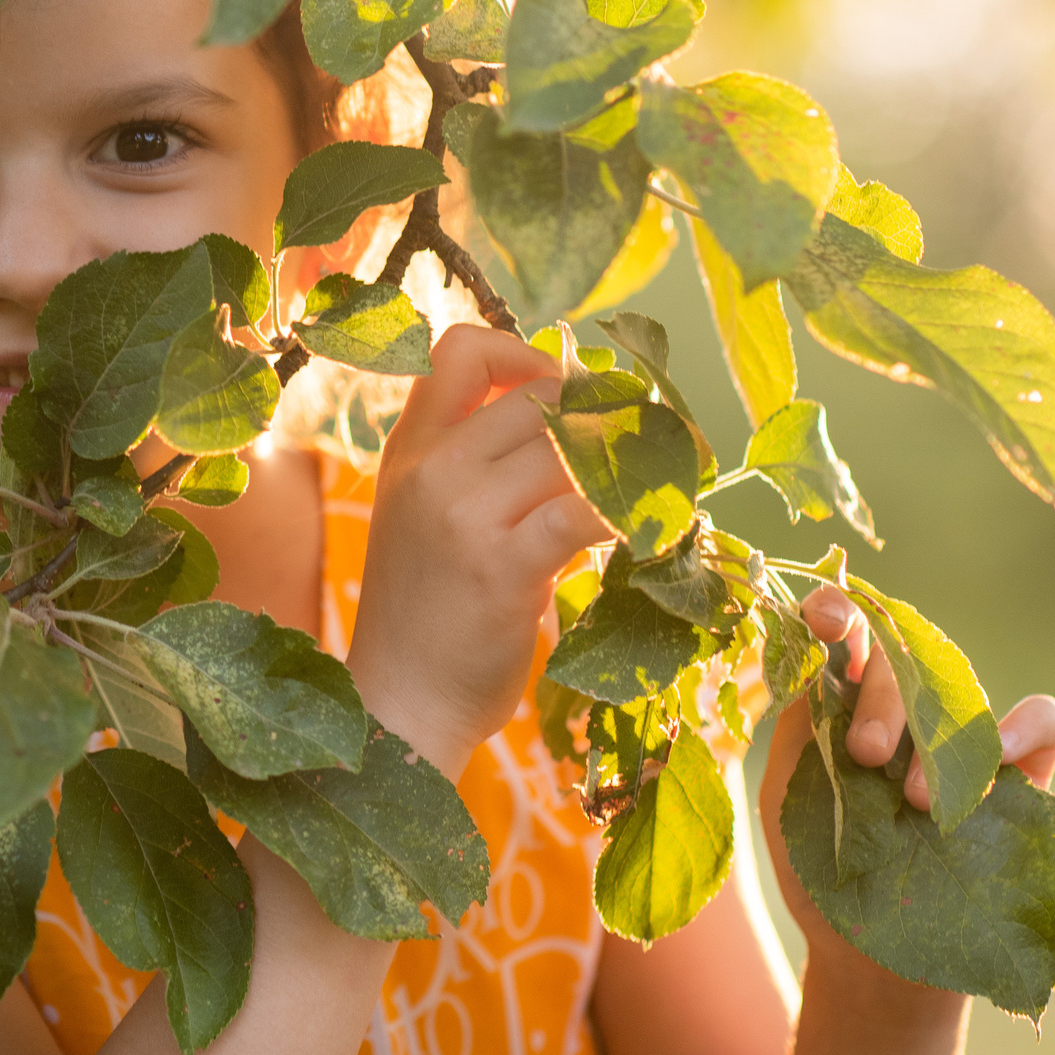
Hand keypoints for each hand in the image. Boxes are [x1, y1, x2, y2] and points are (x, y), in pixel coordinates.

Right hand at [346, 324, 610, 770]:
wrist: (399, 703)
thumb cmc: (426, 614)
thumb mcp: (423, 516)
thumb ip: (472, 462)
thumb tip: (570, 414)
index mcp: (410, 449)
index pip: (460, 350)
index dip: (525, 353)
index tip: (563, 391)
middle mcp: (433, 469)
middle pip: (540, 399)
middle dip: (604, 418)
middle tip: (646, 449)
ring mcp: (465, 515)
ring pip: (571, 449)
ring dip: (628, 467)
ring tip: (654, 491)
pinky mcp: (504, 567)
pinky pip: (587, 510)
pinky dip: (628, 513)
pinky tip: (643, 533)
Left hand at [757, 588, 1054, 995]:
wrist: (869, 961)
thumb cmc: (819, 871)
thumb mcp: (787, 795)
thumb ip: (799, 727)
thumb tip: (816, 659)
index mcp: (843, 704)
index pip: (846, 636)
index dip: (837, 612)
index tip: (828, 618)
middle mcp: (906, 711)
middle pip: (901, 659)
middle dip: (880, 698)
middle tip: (864, 753)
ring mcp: (962, 741)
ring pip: (961, 689)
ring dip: (937, 731)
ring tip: (913, 798)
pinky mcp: (1019, 777)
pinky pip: (1041, 721)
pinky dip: (1020, 727)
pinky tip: (992, 764)